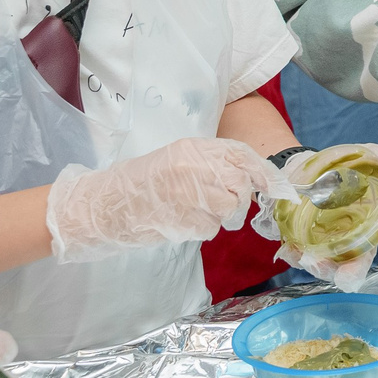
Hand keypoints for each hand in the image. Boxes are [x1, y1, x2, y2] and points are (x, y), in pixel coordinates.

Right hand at [45, 138, 275, 260]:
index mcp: (192, 148)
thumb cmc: (143, 183)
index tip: (273, 186)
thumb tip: (252, 177)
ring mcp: (186, 193)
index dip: (261, 172)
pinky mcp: (180, 219)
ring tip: (194, 211)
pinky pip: (210, 228)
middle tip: (221, 204)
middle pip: (240, 185)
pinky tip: (181, 221)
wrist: (104, 204)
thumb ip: (212, 164)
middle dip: (238, 199)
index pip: (241, 155)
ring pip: (228, 209)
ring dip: (218, 216)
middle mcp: (192, 166)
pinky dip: (201, 229)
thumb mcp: (178, 160)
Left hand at [271, 144, 377, 287]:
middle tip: (348, 281)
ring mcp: (331, 244)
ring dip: (323, 267)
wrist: (307, 170)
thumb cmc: (344, 168)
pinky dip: (296, 256)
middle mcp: (357, 236)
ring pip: (331, 264)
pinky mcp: (306, 246)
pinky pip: (301, 256)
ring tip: (312, 261)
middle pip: (361, 258)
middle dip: (355, 270)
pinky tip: (292, 250)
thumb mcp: (366, 156)